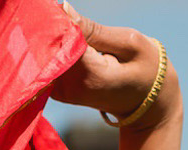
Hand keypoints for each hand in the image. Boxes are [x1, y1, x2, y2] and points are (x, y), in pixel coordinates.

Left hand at [50, 4, 179, 129]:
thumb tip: (62, 8)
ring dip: (50, 37)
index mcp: (92, 76)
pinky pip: (45, 63)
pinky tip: (65, 41)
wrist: (143, 103)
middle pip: (48, 48)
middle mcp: (71, 88)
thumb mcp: (129, 43)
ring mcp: (62, 93)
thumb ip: (94, 29)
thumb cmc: (144, 69)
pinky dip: (51, 48)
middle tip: (59, 12)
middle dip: (51, 27)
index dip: (58, 20)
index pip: (62, 40)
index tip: (59, 7)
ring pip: (43, 55)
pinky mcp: (56, 90)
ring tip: (68, 29)